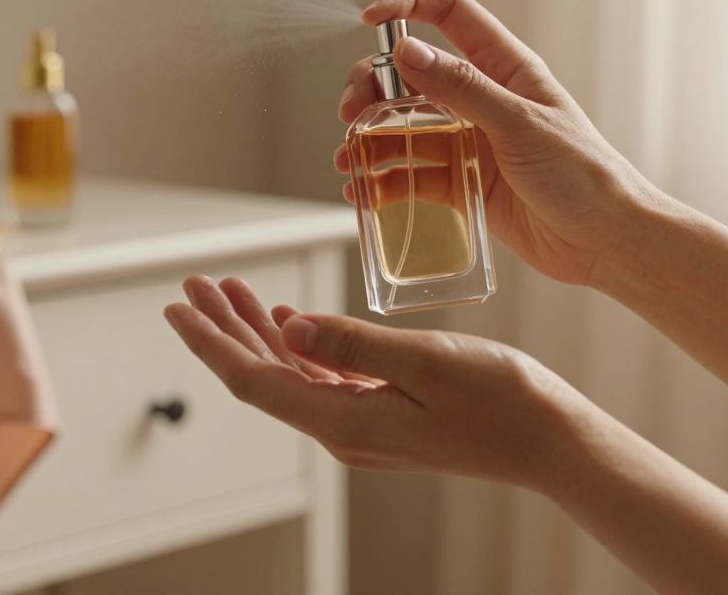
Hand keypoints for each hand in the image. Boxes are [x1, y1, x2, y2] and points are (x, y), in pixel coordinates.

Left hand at [164, 275, 593, 489]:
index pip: (254, 380)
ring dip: (259, 332)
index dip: (211, 343)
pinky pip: (324, 378)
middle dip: (225, 329)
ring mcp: (364, 425)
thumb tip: (290, 327)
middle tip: (195, 286)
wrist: (550, 442)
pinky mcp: (384, 415)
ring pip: (292, 374)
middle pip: (264, 376)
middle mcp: (344, 430)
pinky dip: (300, 345)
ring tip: (233, 291)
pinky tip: (292, 322)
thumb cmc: (500, 402)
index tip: (178, 309)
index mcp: (344, 421)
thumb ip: (351, 344)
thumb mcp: (425, 361)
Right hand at [333, 0, 660, 284]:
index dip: (406, 4)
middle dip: (371, 85)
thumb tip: (408, 53)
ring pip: (403, 124)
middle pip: (409, 72)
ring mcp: (469, 140)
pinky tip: (363, 191)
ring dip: (369, 136)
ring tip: (348, 160)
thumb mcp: (520, 124)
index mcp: (504, 67)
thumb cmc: (583, 176)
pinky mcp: (462, 182)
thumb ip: (462, 89)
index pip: (449, 13)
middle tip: (350, 114)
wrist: (605, 241)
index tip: (369, 17)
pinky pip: (412, 173)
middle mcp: (481, 98)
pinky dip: (383, 179)